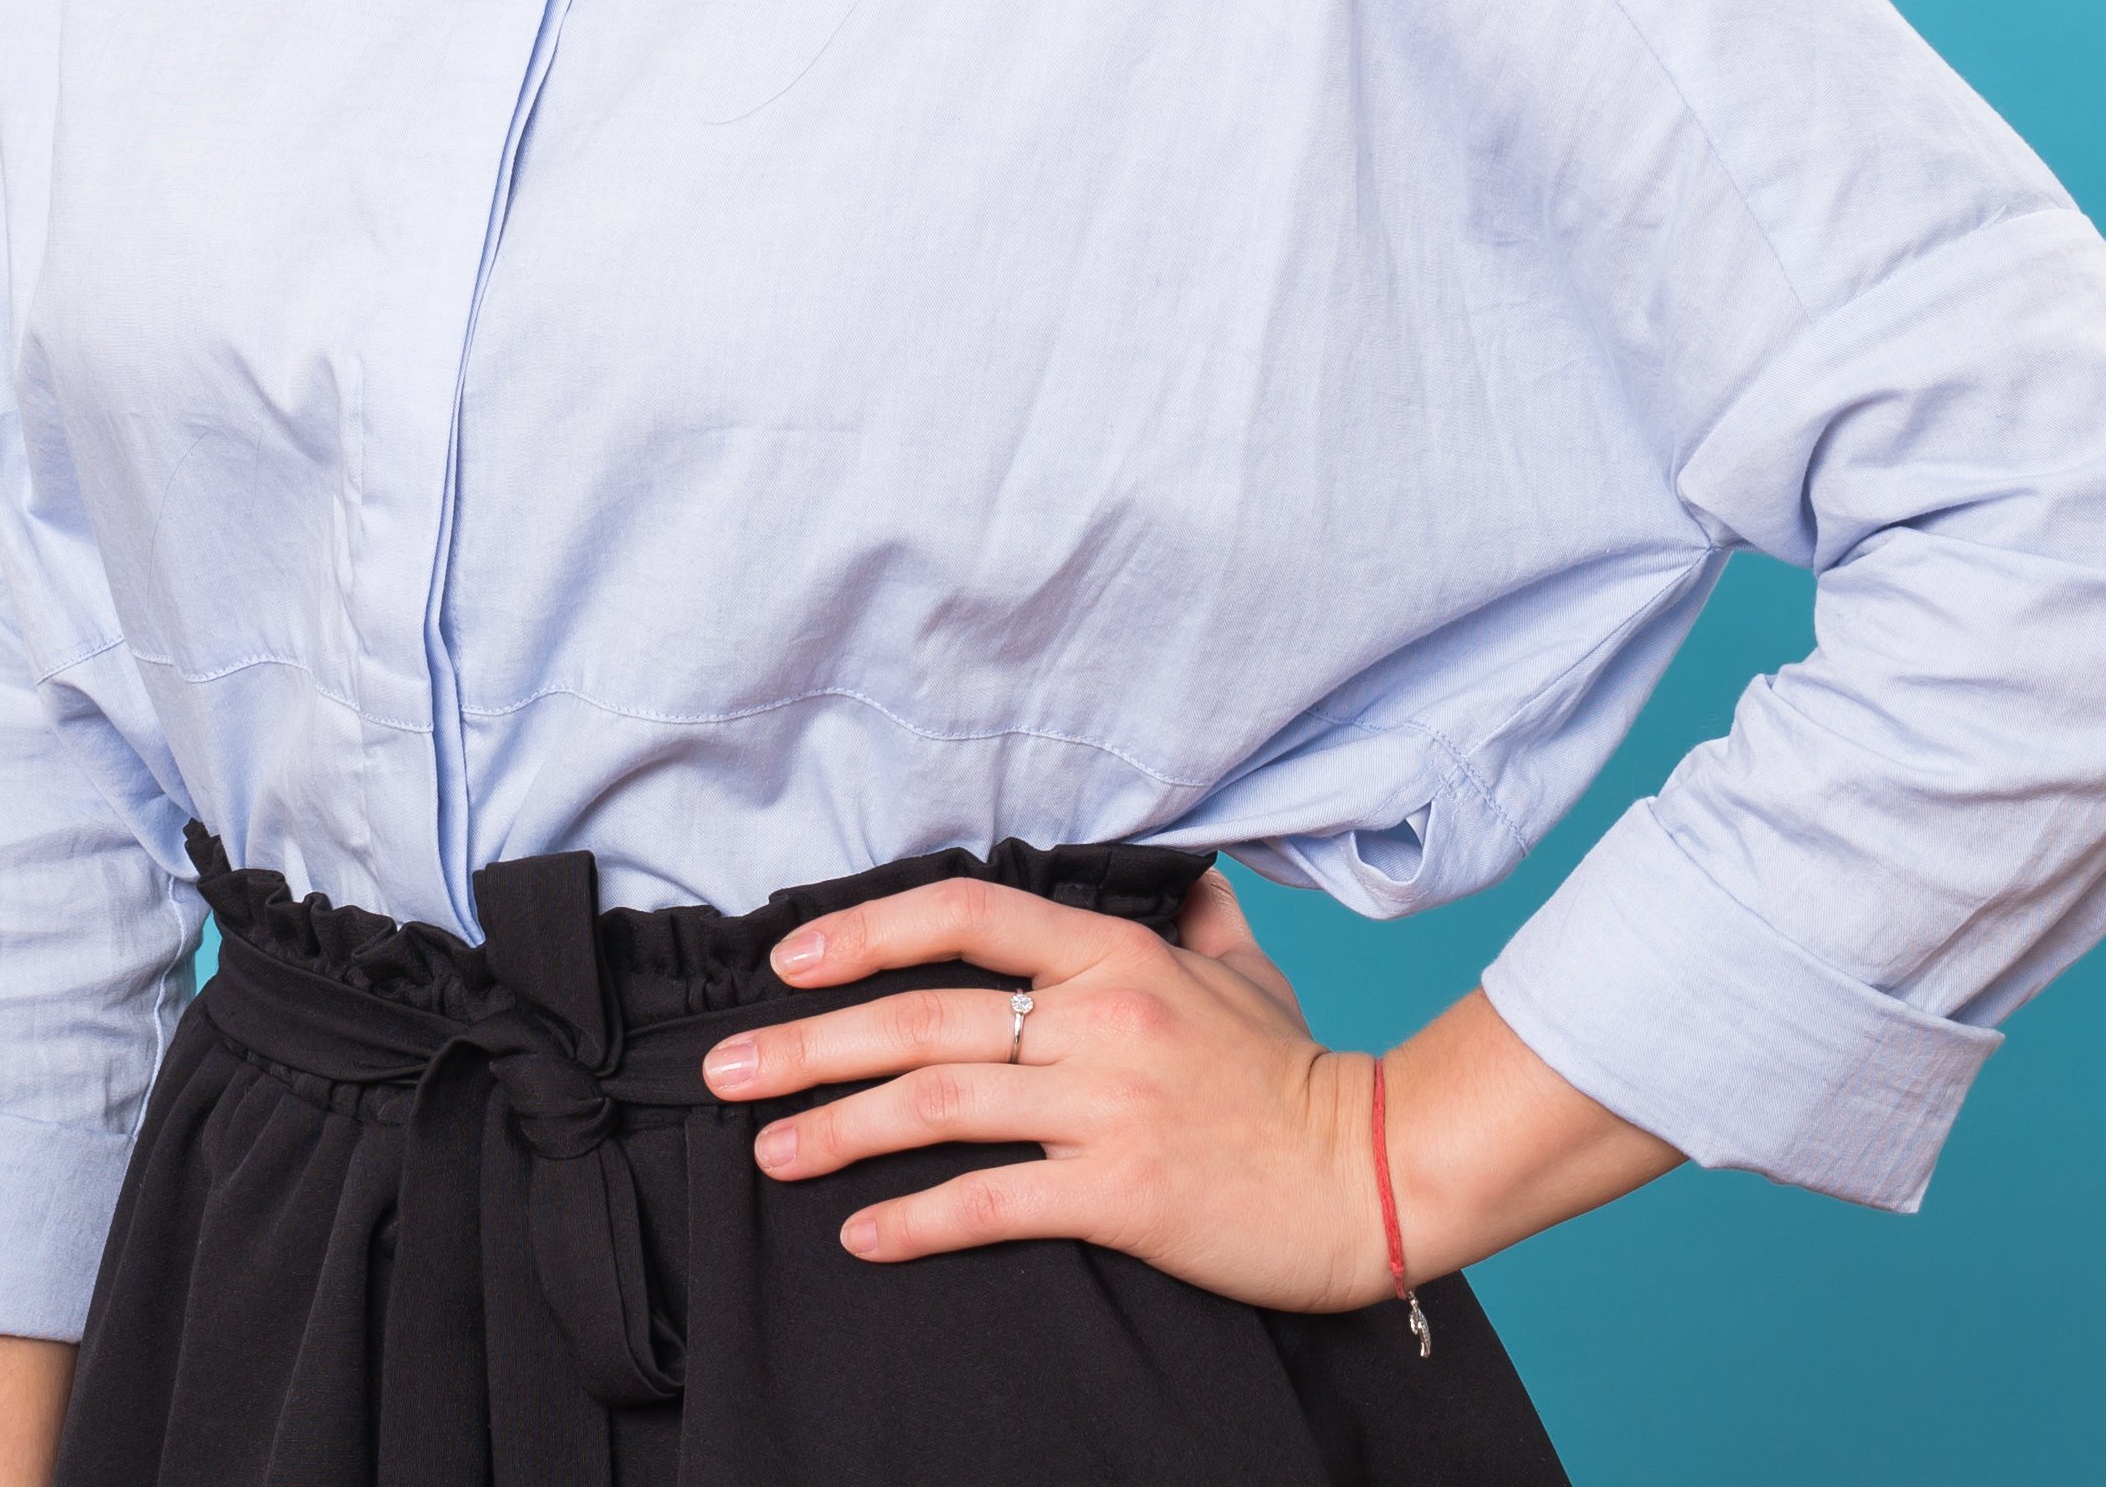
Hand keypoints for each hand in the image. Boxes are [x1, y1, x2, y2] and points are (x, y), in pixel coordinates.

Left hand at [694, 871, 1391, 1310]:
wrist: (1380, 1175)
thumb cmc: (1303, 1077)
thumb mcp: (1247, 973)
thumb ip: (1198, 919)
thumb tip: (1186, 872)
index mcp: (1116, 957)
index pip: (964, 913)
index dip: (864, 930)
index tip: (789, 958)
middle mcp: (1100, 1020)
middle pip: (921, 1016)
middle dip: (807, 1042)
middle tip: (724, 1066)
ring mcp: (1108, 1105)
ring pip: (938, 1103)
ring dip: (838, 1129)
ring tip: (769, 1148)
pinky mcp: (1121, 1191)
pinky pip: (992, 1200)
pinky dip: (916, 1219)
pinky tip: (861, 1232)